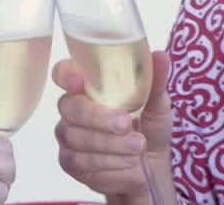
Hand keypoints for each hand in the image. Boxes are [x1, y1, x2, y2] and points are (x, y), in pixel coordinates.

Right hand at [52, 50, 172, 202]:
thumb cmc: (149, 127)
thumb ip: (155, 80)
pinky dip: (107, 161)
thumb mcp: (157, 104)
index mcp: (88, 86)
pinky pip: (80, 160)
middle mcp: (72, 108)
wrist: (152, 168)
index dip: (66, 74)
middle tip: (126, 123)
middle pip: (70, 107)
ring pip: (77, 136)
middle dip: (98, 117)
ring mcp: (68, 134)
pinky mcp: (69, 161)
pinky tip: (127, 160)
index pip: (63, 73)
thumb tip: (160, 55)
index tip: (79, 80)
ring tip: (138, 146)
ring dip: (110, 143)